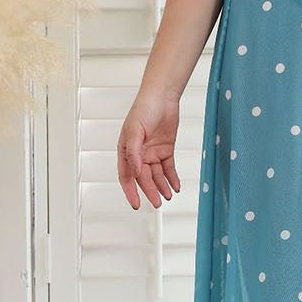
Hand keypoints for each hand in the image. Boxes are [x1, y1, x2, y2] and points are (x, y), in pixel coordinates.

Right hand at [117, 90, 181, 208]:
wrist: (162, 97)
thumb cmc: (143, 110)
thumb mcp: (135, 131)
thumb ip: (134, 152)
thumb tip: (135, 172)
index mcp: (126, 151)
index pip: (127, 176)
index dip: (130, 191)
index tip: (136, 204)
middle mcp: (139, 154)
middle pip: (144, 178)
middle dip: (150, 191)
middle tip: (157, 203)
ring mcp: (153, 153)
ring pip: (157, 175)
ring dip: (162, 186)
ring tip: (168, 196)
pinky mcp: (166, 150)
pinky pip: (169, 168)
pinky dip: (172, 178)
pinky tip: (175, 186)